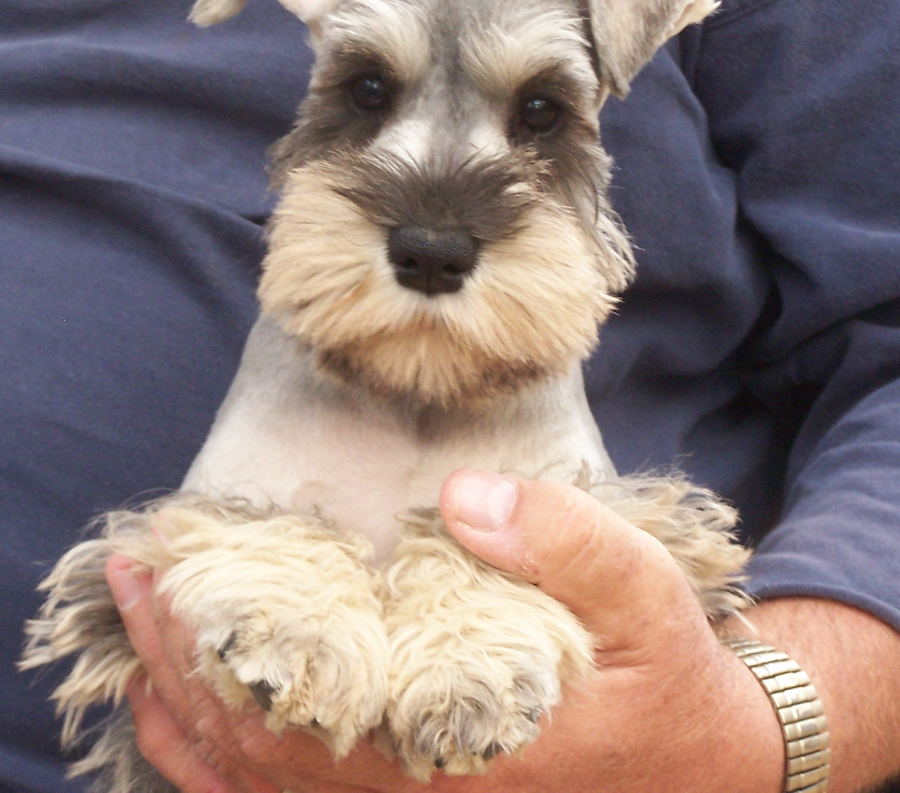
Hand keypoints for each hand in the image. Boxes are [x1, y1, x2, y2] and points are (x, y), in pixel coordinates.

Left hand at [111, 470, 899, 792]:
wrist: (708, 769)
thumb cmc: (670, 679)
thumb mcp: (644, 595)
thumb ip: (565, 541)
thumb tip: (465, 496)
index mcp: (454, 756)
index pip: (287, 719)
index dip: (204, 649)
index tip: (161, 570)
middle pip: (249, 754)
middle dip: (170, 666)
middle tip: (130, 581)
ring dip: (181, 719)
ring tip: (137, 646)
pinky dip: (225, 768)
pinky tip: (198, 723)